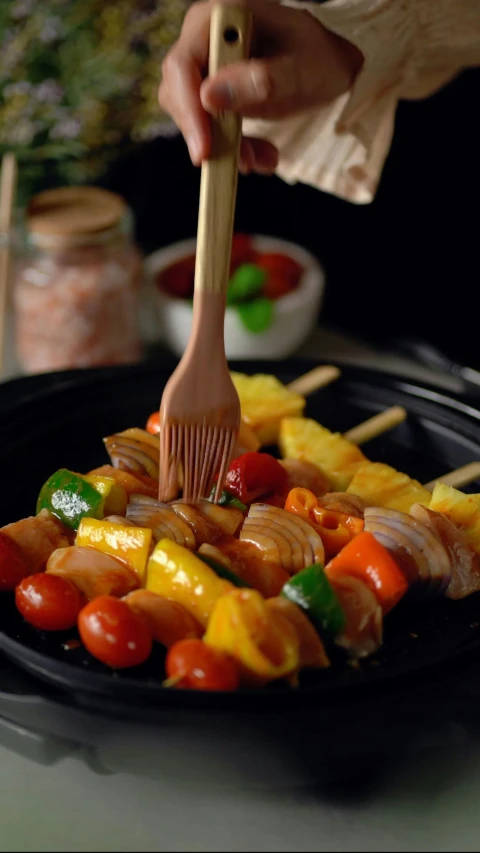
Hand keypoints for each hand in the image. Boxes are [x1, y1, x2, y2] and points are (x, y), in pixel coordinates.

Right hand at [159, 0, 362, 174]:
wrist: (330, 65)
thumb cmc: (320, 59)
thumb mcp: (301, 72)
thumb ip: (263, 81)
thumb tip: (209, 96)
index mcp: (222, 17)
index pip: (183, 65)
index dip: (188, 110)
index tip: (204, 151)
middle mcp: (205, 35)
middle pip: (178, 92)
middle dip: (207, 134)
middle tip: (242, 162)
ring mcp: (205, 62)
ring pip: (191, 113)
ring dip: (221, 145)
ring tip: (260, 160)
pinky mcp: (211, 87)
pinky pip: (206, 123)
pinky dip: (230, 146)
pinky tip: (259, 155)